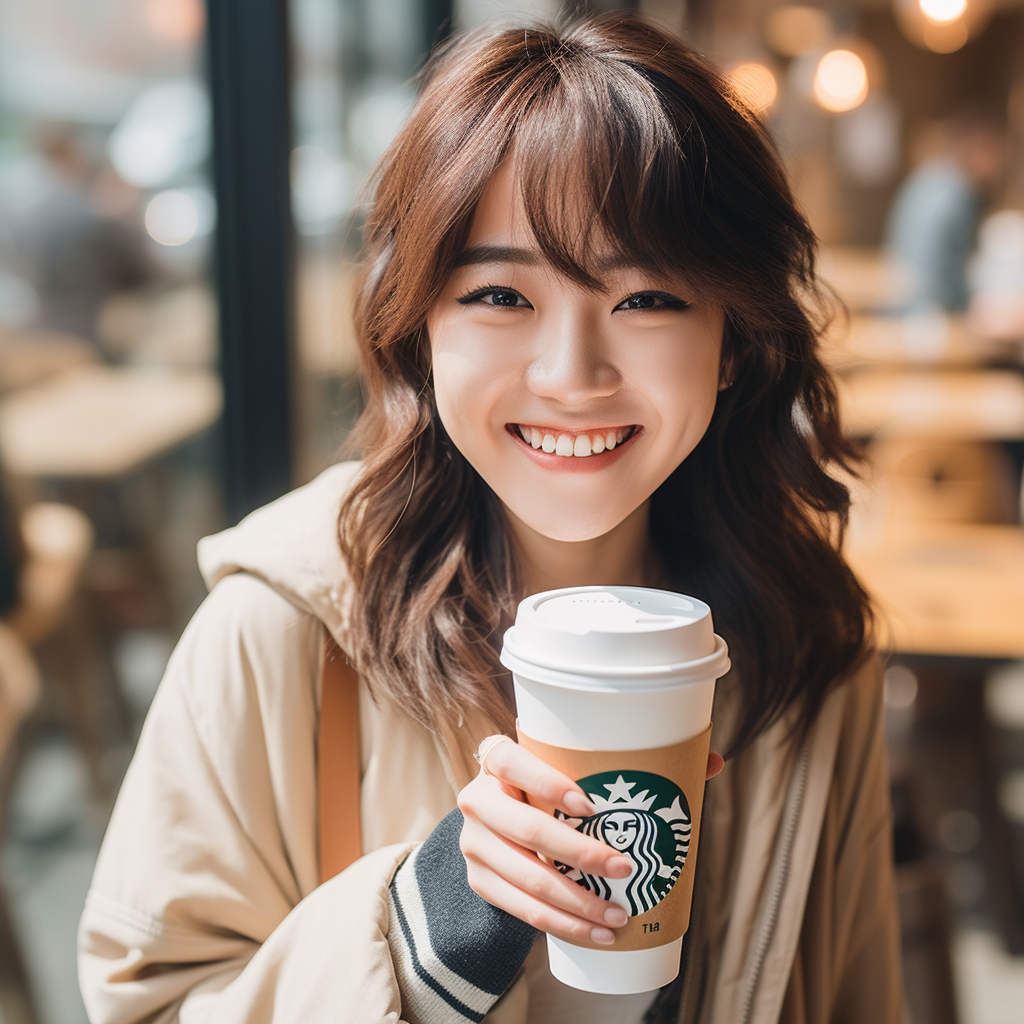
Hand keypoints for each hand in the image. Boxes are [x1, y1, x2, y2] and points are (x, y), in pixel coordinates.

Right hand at [457, 736, 723, 946]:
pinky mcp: (481, 882)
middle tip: (626, 868)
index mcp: (496, 758)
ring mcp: (475, 844)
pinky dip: (563, 925)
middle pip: (524, 828)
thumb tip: (711, 761)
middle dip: (579, 854)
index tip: (590, 804)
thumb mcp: (571, 768)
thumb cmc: (549, 788)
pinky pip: (523, 910)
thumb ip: (634, 762)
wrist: (497, 822)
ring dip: (576, 902)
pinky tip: (597, 933)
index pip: (508, 761)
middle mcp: (478, 799)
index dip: (546, 781)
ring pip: (527, 878)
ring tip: (618, 914)